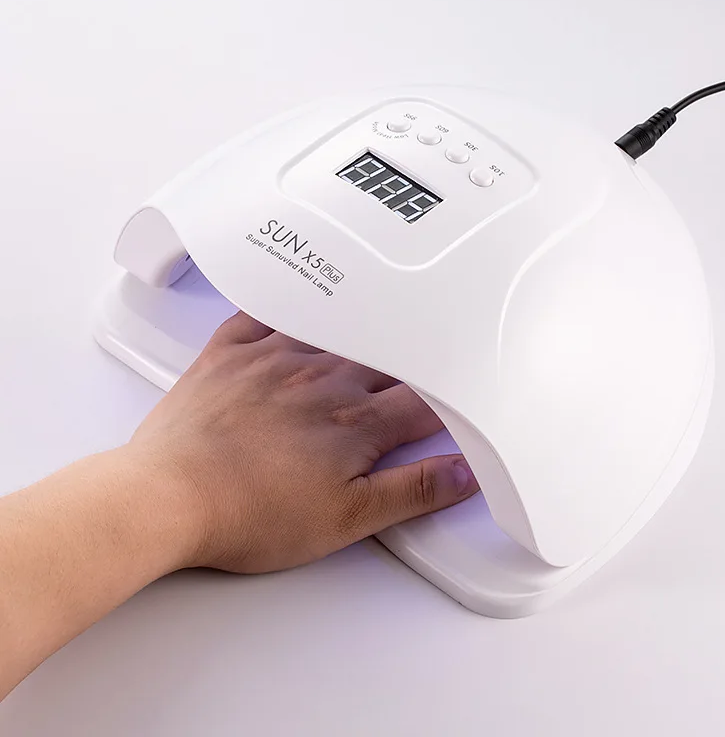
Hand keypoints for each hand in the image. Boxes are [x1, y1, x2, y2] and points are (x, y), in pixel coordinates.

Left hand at [129, 311, 478, 573]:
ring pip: (335, 327)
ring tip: (377, 312)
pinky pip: (266, 312)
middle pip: (385, 357)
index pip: (422, 400)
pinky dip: (286, 304)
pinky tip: (296, 300)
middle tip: (424, 350)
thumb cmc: (249, 513)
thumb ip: (412, 490)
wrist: (167, 496)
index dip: (447, 399)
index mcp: (356, 421)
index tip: (458, 397)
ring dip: (360, 325)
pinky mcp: (232, 353)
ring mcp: (275, 358)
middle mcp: (323, 379)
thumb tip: (463, 472)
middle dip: (411, 358)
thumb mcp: (347, 518)